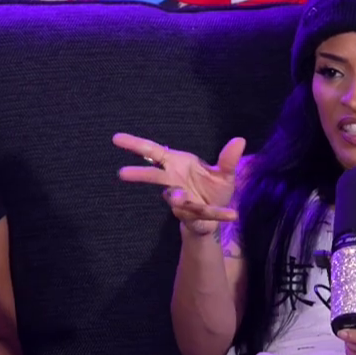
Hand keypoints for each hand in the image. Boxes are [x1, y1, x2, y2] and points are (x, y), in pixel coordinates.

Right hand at [114, 133, 244, 236]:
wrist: (217, 216)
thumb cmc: (213, 189)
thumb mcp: (223, 173)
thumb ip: (228, 159)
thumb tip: (240, 140)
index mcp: (177, 165)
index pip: (152, 152)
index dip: (135, 145)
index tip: (116, 138)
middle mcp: (174, 182)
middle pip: (153, 175)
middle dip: (140, 174)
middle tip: (122, 173)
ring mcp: (181, 200)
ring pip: (174, 197)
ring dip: (176, 197)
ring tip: (178, 198)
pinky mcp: (193, 215)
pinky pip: (204, 213)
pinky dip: (219, 214)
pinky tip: (233, 214)